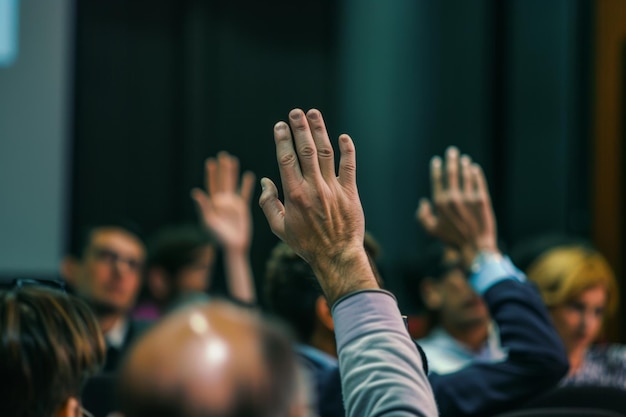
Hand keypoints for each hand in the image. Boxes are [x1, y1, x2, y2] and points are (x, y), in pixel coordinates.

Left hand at [192, 151, 254, 252]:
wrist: (233, 245)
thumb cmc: (218, 237)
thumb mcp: (209, 221)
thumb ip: (203, 207)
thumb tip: (195, 192)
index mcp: (213, 203)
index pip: (211, 185)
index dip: (211, 174)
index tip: (210, 162)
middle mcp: (222, 201)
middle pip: (222, 181)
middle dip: (222, 169)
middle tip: (223, 155)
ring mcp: (233, 204)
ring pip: (233, 184)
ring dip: (233, 173)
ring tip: (232, 160)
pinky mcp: (242, 208)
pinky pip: (245, 193)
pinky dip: (246, 185)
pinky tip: (248, 175)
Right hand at [259, 108, 377, 304]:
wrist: (336, 256)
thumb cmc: (306, 244)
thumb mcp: (280, 228)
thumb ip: (268, 204)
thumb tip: (265, 181)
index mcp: (294, 195)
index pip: (286, 160)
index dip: (282, 140)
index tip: (280, 126)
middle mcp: (313, 188)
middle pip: (306, 150)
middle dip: (300, 128)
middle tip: (295, 112)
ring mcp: (333, 189)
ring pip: (326, 153)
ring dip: (320, 131)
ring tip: (314, 114)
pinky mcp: (349, 192)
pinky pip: (349, 166)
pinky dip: (347, 150)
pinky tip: (343, 137)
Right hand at [417, 146, 498, 268]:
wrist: (476, 247)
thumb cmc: (452, 240)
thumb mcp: (431, 230)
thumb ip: (422, 216)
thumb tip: (423, 202)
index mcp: (440, 203)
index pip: (437, 180)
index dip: (436, 168)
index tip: (437, 161)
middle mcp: (453, 197)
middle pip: (452, 172)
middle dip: (451, 159)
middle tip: (452, 151)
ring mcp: (468, 197)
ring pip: (466, 175)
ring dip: (464, 164)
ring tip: (464, 159)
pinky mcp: (482, 199)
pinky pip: (478, 181)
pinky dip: (476, 173)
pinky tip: (474, 168)